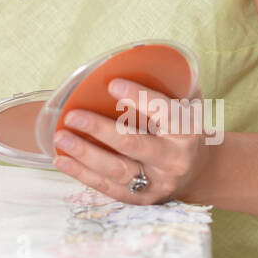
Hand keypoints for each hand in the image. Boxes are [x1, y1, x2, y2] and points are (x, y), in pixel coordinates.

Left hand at [51, 76, 210, 204]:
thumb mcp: (184, 107)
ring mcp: (157, 183)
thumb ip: (169, 86)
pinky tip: (62, 160)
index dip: (140, 97)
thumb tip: (137, 57)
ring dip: (85, 153)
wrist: (197, 172)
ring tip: (60, 137)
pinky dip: (83, 174)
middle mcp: (173, 159)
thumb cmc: (180, 129)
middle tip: (73, 115)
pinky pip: (109, 188)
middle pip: (134, 144)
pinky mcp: (141, 199)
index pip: (164, 112)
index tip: (113, 84)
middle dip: (101, 130)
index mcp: (186, 132)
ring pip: (117, 170)